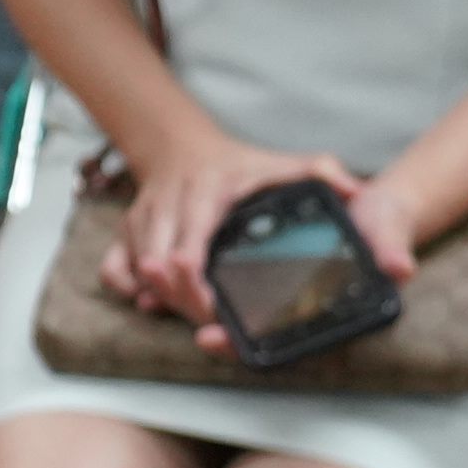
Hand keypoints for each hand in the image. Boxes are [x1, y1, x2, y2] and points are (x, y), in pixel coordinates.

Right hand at [108, 129, 373, 333]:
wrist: (180, 147)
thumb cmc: (236, 164)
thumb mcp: (280, 162)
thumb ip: (320, 172)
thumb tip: (356, 192)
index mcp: (205, 194)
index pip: (190, 244)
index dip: (196, 280)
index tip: (213, 303)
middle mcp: (168, 206)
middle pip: (159, 264)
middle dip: (180, 298)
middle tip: (207, 319)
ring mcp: (143, 219)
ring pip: (137, 269)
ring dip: (159, 296)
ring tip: (186, 312)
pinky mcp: (126, 231)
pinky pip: (111, 267)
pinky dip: (125, 286)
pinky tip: (148, 298)